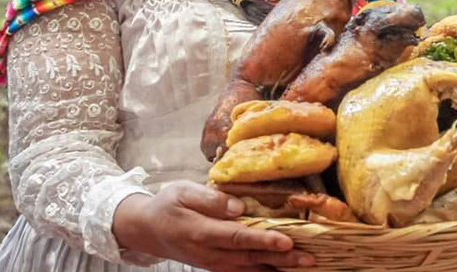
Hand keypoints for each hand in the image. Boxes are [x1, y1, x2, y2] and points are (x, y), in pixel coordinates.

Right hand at [113, 180, 314, 271]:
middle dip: (281, 259)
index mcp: (201, 232)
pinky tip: (283, 270)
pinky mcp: (217, 266)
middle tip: (309, 259)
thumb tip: (239, 206)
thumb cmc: (167, 205)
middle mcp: (210, 253)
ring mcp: (214, 263)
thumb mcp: (182, 192)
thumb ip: (210, 199)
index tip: (287, 241)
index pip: (238, 237)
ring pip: (250, 269)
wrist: (146, 230)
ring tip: (304, 267)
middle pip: (250, 258)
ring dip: (277, 269)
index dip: (264, 240)